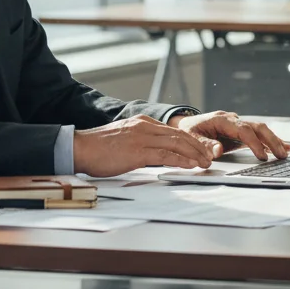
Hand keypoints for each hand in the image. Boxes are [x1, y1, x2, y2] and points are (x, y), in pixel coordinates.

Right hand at [73, 115, 218, 176]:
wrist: (81, 148)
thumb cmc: (98, 147)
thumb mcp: (124, 139)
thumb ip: (140, 142)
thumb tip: (155, 154)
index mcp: (141, 122)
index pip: (172, 130)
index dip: (190, 140)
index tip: (200, 150)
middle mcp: (144, 126)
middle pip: (179, 135)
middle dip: (197, 147)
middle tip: (209, 157)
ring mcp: (141, 138)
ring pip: (176, 144)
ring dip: (194, 154)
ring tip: (205, 163)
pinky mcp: (137, 151)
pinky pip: (165, 155)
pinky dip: (181, 160)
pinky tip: (191, 166)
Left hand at [169, 110, 289, 161]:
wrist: (186, 124)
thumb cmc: (188, 131)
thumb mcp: (191, 138)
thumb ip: (204, 145)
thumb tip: (217, 151)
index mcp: (221, 120)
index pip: (243, 130)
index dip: (254, 143)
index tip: (262, 156)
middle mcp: (232, 120)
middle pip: (257, 126)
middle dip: (270, 139)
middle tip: (281, 154)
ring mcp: (237, 125)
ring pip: (260, 129)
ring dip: (273, 140)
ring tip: (286, 152)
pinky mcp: (239, 132)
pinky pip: (258, 135)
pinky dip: (270, 141)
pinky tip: (282, 147)